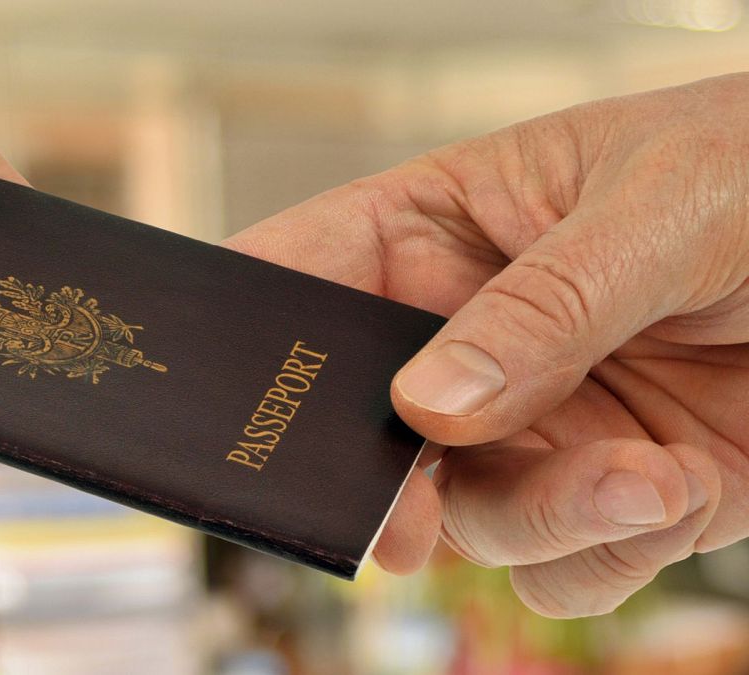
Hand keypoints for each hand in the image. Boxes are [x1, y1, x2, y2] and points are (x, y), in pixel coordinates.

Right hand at [224, 73, 748, 617]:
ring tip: (647, 473)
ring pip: (465, 519)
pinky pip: (559, 566)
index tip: (235, 407)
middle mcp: (463, 339)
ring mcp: (529, 422)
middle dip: (386, 484)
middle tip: (408, 520)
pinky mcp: (602, 490)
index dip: (254, 338)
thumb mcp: (661, 206)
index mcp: (438, 233)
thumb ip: (545, 305)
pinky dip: (614, 551)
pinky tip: (683, 483)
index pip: (306, 276)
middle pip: (362, 431)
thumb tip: (432, 408)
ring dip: (544, 517)